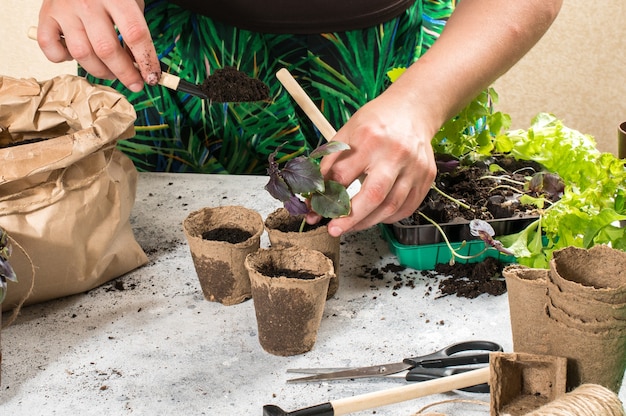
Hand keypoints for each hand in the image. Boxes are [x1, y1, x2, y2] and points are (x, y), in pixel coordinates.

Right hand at [37, 0, 159, 91]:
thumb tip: (140, 66)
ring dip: (100, 71)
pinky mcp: (46, 16)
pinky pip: (50, 48)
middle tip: (135, 83)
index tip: (152, 77)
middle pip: (107, 49)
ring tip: (110, 73)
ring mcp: (64, 10)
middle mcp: (88, 2)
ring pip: (81, 53)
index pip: (135, 34)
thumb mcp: (130, 2)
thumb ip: (135, 31)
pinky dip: (62, 59)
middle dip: (125, 73)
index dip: (147, 60)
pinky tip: (74, 56)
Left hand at [306, 89, 437, 236]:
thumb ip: (331, 162)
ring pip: (391, 207)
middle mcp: (395, 154)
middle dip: (350, 219)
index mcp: (370, 139)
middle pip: (373, 196)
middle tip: (334, 230)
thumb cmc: (376, 122)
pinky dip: (389, 217)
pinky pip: (407, 207)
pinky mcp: (427, 177)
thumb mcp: (347, 132)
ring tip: (351, 226)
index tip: (316, 209)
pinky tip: (375, 216)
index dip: (327, 196)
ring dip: (368, 222)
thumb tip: (316, 194)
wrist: (412, 110)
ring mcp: (415, 167)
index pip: (343, 175)